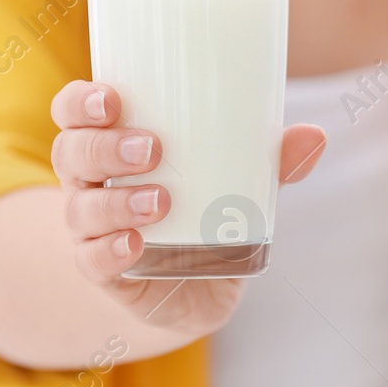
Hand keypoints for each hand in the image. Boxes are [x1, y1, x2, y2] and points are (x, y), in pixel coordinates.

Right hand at [48, 80, 325, 338]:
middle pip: (72, 154)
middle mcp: (92, 183)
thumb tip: (315, 136)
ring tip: (160, 200)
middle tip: (152, 149)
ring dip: (116, 201)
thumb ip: (272, 160)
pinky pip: (93, 262)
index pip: (75, 112)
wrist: (195, 289)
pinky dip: (111, 252)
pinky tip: (135, 245)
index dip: (81, 101)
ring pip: (81, 209)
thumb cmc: (207, 210)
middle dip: (104, 147)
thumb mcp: (239, 181)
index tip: (113, 97)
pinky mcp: (106, 274)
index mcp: (112, 144)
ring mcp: (93, 230)